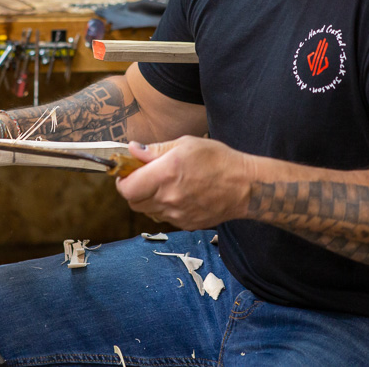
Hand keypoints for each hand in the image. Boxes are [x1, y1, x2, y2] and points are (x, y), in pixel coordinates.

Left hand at [115, 135, 255, 229]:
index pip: (127, 188)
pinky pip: (164, 217)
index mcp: (165, 174)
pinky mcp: (186, 224)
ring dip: (148, 199)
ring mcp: (177, 214)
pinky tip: (177, 195)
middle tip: (142, 177)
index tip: (127, 172)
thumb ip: (156, 150)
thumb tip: (133, 150)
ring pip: (147, 211)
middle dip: (133, 190)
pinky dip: (164, 208)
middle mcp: (168, 198)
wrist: (245, 187)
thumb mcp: (186, 144)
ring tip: (162, 185)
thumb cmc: (218, 160)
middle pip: (133, 202)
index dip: (122, 180)